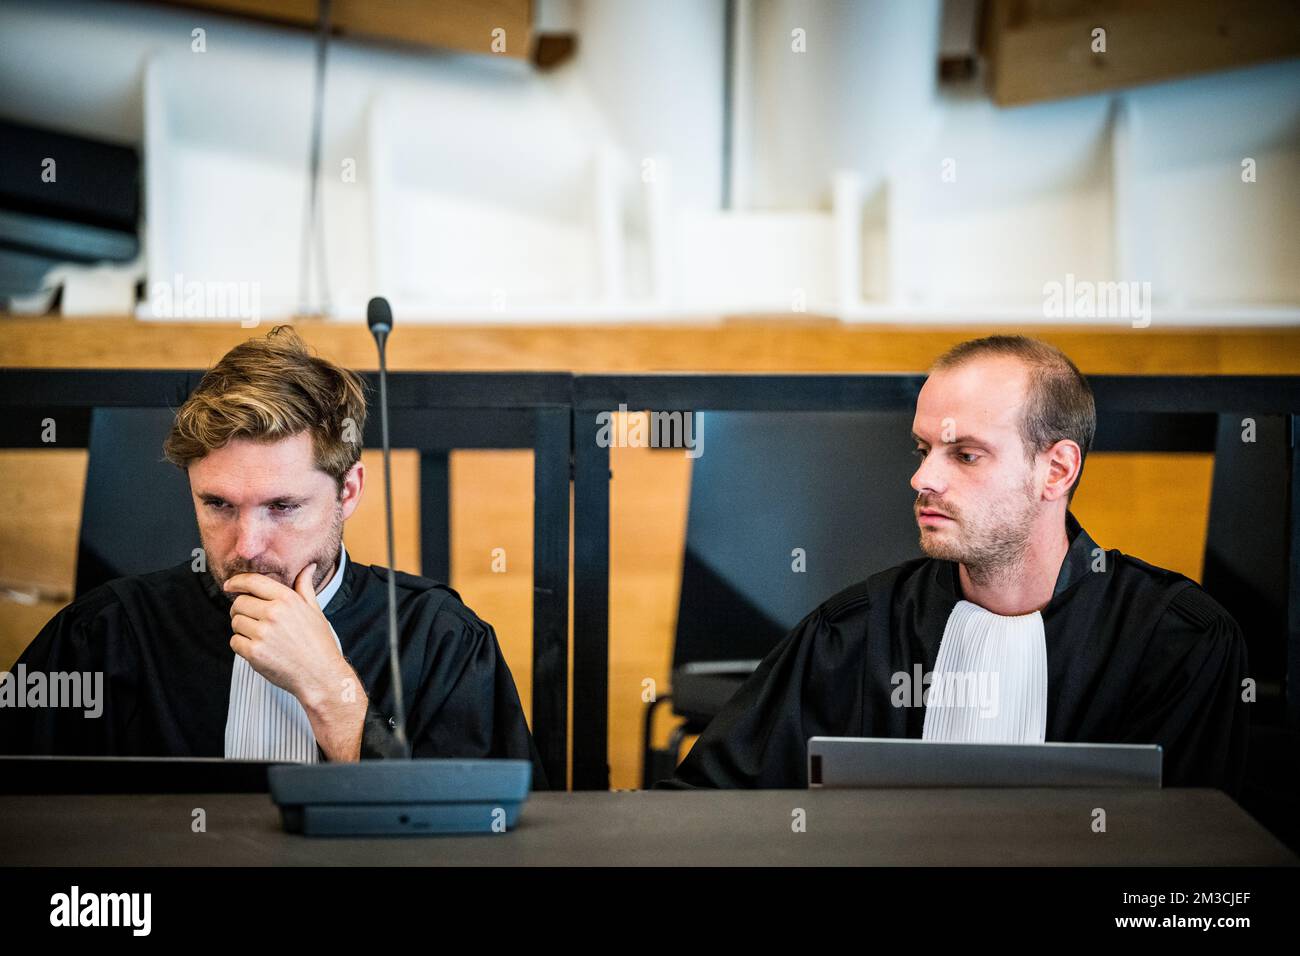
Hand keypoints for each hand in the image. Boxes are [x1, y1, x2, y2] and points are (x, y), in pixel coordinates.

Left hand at [225, 564, 367, 759]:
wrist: (320, 675)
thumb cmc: (319, 643)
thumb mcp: (314, 611)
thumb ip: (305, 587)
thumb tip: (308, 567)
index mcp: (287, 600)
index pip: (253, 582)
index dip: (237, 581)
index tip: (230, 585)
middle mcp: (273, 613)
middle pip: (239, 603)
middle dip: (240, 609)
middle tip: (251, 618)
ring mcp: (262, 633)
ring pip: (235, 622)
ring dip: (241, 628)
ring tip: (259, 636)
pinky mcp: (254, 653)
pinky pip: (234, 641)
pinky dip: (241, 645)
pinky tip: (258, 648)